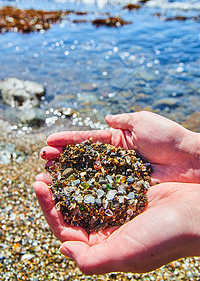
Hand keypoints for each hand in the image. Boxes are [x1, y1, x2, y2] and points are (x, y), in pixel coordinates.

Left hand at [34, 178, 199, 274]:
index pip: (67, 230)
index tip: (39, 186)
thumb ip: (92, 260)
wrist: (197, 213)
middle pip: (73, 211)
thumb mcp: (127, 254)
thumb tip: (63, 248)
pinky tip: (79, 161)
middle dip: (55, 194)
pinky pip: (101, 180)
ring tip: (54, 165)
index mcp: (105, 245)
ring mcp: (117, 207)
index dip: (49, 209)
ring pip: (85, 194)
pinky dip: (88, 171)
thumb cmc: (165, 237)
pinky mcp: (126, 191)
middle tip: (41, 174)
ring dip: (69, 180)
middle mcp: (108, 227)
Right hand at [40, 111, 199, 183]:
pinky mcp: (124, 190)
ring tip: (47, 173)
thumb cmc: (168, 138)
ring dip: (68, 174)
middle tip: (42, 159)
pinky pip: (101, 189)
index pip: (86, 140)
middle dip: (61, 157)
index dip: (67, 140)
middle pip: (82, 158)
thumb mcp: (143, 121)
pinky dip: (85, 190)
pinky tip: (69, 192)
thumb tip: (106, 118)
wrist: (190, 161)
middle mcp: (113, 159)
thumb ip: (123, 121)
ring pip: (87, 174)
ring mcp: (117, 175)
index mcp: (117, 141)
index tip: (48, 142)